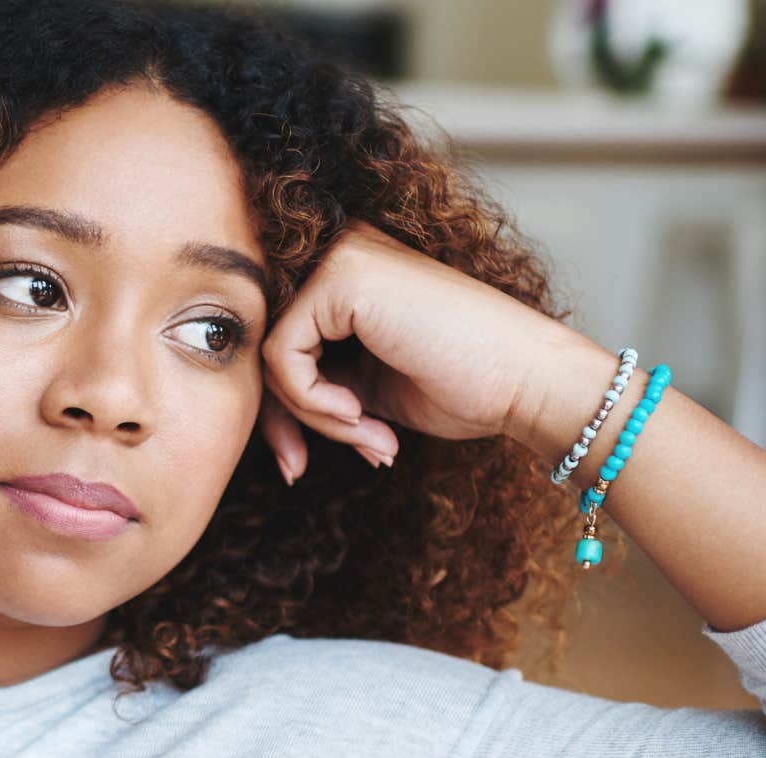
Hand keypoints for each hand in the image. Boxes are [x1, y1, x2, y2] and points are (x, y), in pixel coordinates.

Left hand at [258, 222, 593, 481]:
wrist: (529, 382)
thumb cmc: (465, 386)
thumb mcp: (364, 390)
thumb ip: (312, 387)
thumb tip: (263, 426)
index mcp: (347, 274)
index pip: (277, 343)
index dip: (279, 410)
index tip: (295, 462)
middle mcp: (338, 253)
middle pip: (263, 347)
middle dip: (280, 420)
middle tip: (299, 468)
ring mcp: (340, 258)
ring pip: (270, 355)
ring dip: (310, 417)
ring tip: (366, 435)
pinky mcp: (340, 279)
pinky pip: (281, 356)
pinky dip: (311, 402)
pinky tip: (360, 415)